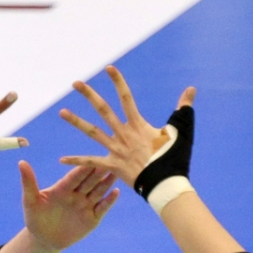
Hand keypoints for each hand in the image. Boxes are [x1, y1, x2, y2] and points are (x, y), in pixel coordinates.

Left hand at [20, 162, 118, 251]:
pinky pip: (102, 208)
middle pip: (89, 181)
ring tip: (116, 172)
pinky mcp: (92, 218)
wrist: (43, 240)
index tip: (91, 158)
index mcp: (63, 188)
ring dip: (107, 182)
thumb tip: (21, 162)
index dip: (83, 168)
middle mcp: (76, 194)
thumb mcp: (30, 201)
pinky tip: (116, 192)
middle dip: (98, 172)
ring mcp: (85, 205)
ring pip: (98, 192)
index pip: (75, 176)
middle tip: (109, 160)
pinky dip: (109, 201)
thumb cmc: (35, 218)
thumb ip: (28, 182)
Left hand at [60, 65, 194, 187]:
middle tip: (76, 83)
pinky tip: (61, 159)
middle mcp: (123, 134)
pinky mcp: (111, 166)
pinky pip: (90, 162)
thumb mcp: (181, 132)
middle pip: (103, 110)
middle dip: (89, 95)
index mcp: (138, 124)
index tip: (108, 68)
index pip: (126, 97)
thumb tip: (191, 89)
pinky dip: (76, 161)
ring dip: (76, 121)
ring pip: (92, 132)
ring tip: (61, 112)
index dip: (118, 81)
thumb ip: (183, 109)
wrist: (165, 184)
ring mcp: (115, 149)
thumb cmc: (174, 158)